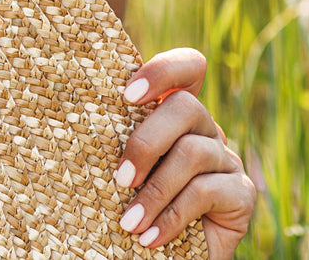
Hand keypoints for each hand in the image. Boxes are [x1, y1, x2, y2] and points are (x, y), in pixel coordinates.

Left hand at [114, 47, 255, 256]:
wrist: (163, 257)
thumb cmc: (129, 205)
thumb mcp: (118, 168)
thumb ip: (112, 139)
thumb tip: (66, 116)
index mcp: (174, 113)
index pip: (188, 67)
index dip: (164, 70)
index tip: (127, 95)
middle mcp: (205, 129)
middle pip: (186, 107)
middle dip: (147, 142)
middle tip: (121, 179)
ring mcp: (226, 160)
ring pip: (193, 152)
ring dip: (154, 191)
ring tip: (129, 222)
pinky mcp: (242, 194)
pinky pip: (207, 192)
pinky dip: (172, 216)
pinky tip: (150, 237)